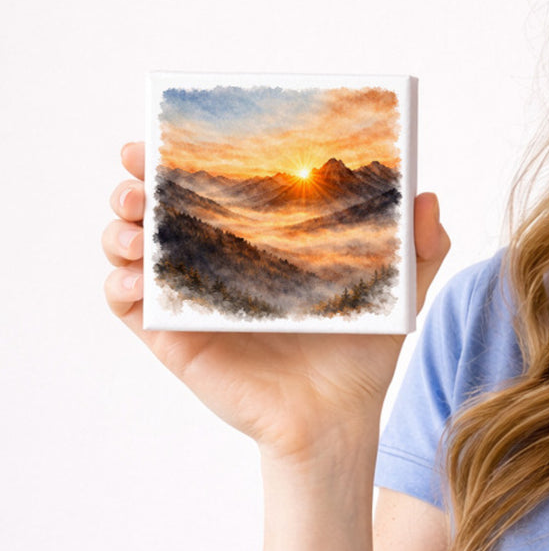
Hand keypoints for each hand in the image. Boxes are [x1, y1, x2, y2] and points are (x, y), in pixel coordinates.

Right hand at [103, 142, 450, 463]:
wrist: (339, 418)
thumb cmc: (361, 351)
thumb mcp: (398, 292)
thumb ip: (421, 246)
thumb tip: (426, 196)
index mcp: (261, 241)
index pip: (214, 187)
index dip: (183, 158)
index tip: (167, 133)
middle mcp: (219, 263)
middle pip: (159, 210)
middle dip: (138, 184)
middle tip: (140, 175)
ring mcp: (192, 300)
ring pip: (133, 253)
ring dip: (120, 230)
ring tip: (134, 224)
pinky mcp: (176, 339)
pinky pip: (130, 308)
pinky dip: (119, 287)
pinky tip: (132, 279)